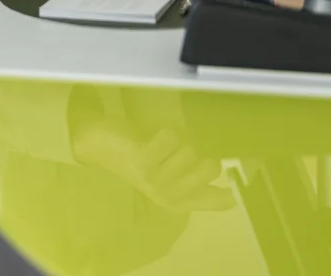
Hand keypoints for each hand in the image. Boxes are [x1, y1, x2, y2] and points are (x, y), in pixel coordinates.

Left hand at [70, 123, 236, 212]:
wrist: (97, 144)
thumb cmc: (139, 157)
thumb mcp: (171, 175)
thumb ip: (199, 187)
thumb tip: (232, 199)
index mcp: (177, 200)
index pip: (215, 200)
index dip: (226, 191)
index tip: (233, 188)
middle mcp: (168, 196)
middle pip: (211, 167)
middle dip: (197, 149)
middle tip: (174, 151)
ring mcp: (155, 181)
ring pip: (191, 149)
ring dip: (178, 139)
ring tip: (158, 144)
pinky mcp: (144, 163)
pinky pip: (173, 137)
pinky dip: (165, 130)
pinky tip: (151, 137)